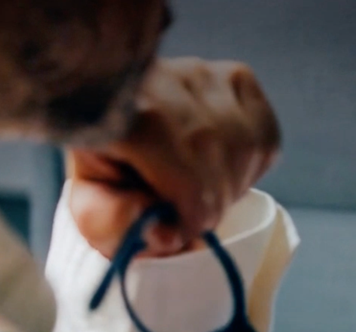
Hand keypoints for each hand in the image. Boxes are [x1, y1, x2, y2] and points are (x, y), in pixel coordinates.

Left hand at [66, 57, 280, 257]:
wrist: (108, 109)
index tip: (177, 230)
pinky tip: (221, 163)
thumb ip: (116, 224)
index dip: (191, 219)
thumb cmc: (105, 167)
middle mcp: (169, 83)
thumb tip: (164, 233)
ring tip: (199, 184)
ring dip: (231, 185)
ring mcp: (206, 75)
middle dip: (210, 205)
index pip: (189, 184)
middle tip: (185, 210)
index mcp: (125, 116)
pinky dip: (252, 164)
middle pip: (219, 170)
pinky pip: (266, 137)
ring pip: (248, 153)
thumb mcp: (89, 205)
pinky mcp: (236, 76)